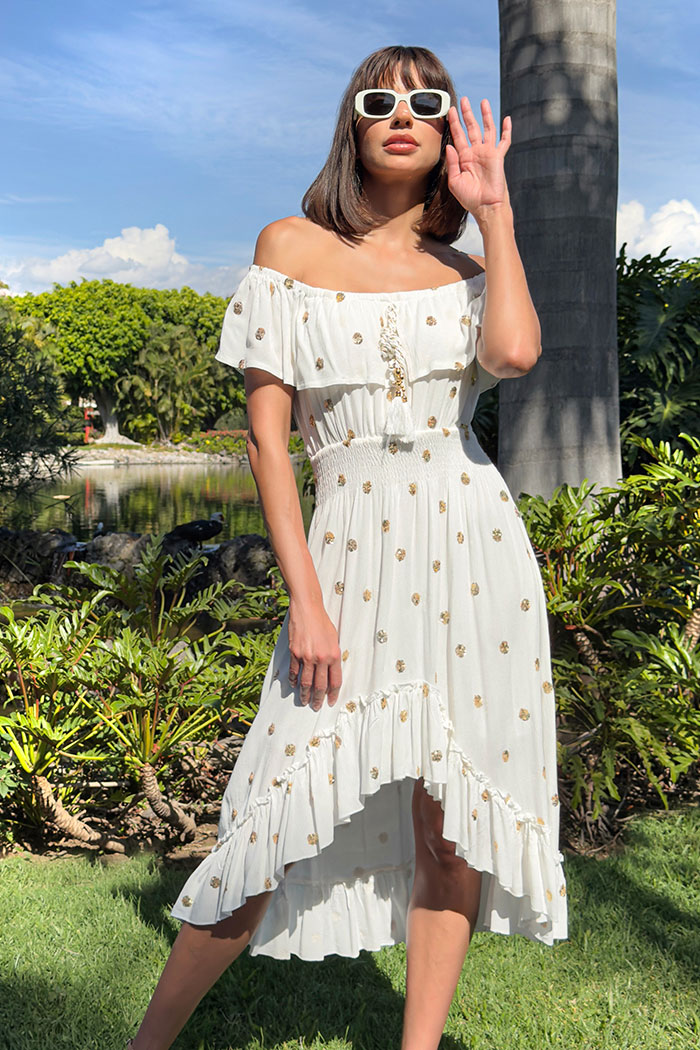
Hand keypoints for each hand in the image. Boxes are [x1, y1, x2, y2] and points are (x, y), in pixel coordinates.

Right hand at [288, 597, 341, 710]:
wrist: (307, 609)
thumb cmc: (322, 622)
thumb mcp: (334, 638)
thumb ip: (333, 655)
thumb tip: (330, 672)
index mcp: (334, 655)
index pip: (335, 681)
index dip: (333, 693)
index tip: (330, 701)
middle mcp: (321, 658)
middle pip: (320, 685)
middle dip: (318, 699)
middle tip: (316, 706)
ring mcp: (306, 657)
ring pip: (306, 682)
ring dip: (305, 694)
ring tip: (305, 701)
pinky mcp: (294, 653)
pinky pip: (294, 672)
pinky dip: (294, 680)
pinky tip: (294, 685)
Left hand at [445, 97, 511, 219]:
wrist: (486, 206)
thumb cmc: (469, 198)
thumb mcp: (455, 181)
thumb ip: (452, 162)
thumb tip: (449, 145)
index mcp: (464, 158)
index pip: (458, 136)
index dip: (454, 123)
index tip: (450, 111)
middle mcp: (476, 153)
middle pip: (471, 128)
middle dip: (467, 114)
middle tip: (463, 100)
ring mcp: (488, 153)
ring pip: (487, 129)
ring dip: (485, 115)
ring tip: (482, 101)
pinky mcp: (498, 156)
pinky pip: (504, 140)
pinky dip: (506, 130)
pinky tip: (507, 119)